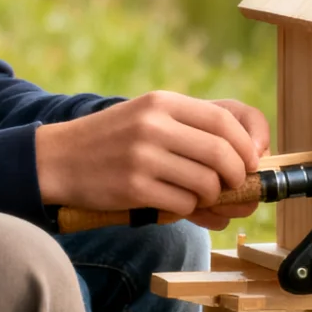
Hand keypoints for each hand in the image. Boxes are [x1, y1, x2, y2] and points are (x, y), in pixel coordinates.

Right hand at [37, 92, 269, 230]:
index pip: (225, 120)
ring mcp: (142, 155)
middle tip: (233, 186)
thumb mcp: (150, 118)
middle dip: (237, 176)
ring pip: (206, 183)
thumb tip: (252, 164)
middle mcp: (154, 124)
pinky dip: (187, 209)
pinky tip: (173, 203)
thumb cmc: (113, 141)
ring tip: (197, 195)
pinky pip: (182, 204)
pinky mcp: (132, 186)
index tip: (251, 162)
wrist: (59, 158)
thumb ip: (194, 131)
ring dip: (211, 197)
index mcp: (162, 102)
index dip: (248, 145)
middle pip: (222, 153)